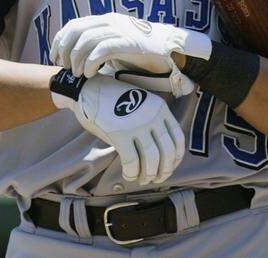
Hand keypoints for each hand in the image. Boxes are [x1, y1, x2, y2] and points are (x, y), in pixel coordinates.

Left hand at [50, 13, 211, 94]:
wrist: (170, 50)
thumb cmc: (141, 51)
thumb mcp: (116, 44)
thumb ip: (99, 45)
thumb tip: (76, 56)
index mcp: (106, 19)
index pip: (73, 25)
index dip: (59, 41)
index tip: (55, 58)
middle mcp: (111, 21)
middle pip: (76, 32)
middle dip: (66, 52)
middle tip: (67, 69)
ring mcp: (120, 30)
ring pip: (86, 41)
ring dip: (77, 60)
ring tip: (79, 74)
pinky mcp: (128, 42)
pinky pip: (101, 50)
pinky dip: (90, 62)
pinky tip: (90, 73)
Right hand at [51, 72, 184, 184]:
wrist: (89, 89)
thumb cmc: (114, 101)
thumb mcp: (141, 105)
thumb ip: (152, 124)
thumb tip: (159, 155)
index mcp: (160, 108)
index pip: (178, 139)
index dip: (175, 159)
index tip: (168, 167)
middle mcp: (152, 116)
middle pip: (167, 152)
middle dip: (164, 171)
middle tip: (156, 179)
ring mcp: (137, 124)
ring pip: (152, 159)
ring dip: (148, 175)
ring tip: (141, 179)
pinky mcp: (120, 133)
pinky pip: (132, 161)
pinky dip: (132, 173)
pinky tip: (128, 175)